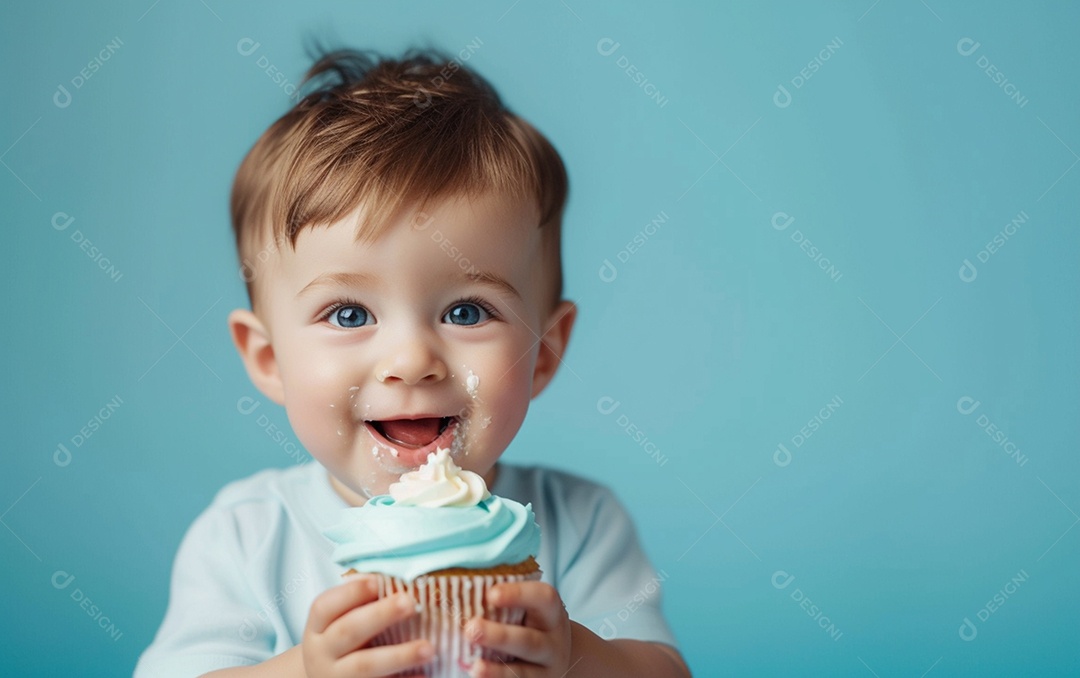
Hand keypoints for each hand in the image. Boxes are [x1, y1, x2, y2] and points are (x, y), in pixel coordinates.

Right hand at [301, 575, 433, 677]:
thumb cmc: (341, 645)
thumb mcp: (338, 624)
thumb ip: (359, 604)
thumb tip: (398, 581)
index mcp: (318, 628)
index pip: (325, 606)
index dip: (351, 592)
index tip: (378, 581)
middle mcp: (322, 653)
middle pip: (348, 631)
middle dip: (380, 615)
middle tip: (410, 603)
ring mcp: (336, 677)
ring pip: (365, 665)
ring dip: (398, 655)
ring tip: (428, 648)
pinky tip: (424, 674)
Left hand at [465, 581, 572, 677]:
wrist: (558, 658)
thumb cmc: (530, 622)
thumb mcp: (530, 608)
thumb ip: (502, 598)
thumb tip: (448, 583)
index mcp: (551, 614)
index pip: (543, 598)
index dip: (518, 595)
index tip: (491, 594)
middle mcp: (553, 643)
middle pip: (529, 641)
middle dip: (500, 636)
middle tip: (471, 629)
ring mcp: (546, 670)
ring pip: (523, 672)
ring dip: (497, 671)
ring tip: (474, 668)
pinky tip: (475, 677)